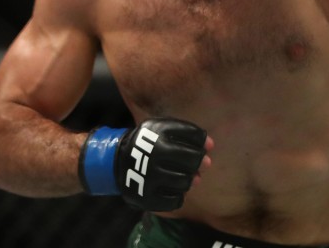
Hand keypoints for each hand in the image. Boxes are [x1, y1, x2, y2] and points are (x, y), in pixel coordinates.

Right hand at [79, 118, 209, 211]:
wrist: (118, 162)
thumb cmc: (148, 142)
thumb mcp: (161, 128)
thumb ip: (187, 132)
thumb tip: (211, 146)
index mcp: (158, 137)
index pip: (195, 137)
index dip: (203, 142)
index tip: (203, 146)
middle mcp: (154, 158)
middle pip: (193, 161)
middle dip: (199, 161)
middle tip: (198, 163)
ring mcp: (150, 180)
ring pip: (186, 182)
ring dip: (190, 178)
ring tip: (185, 175)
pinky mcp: (147, 199)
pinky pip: (175, 201)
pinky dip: (179, 195)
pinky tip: (173, 187)